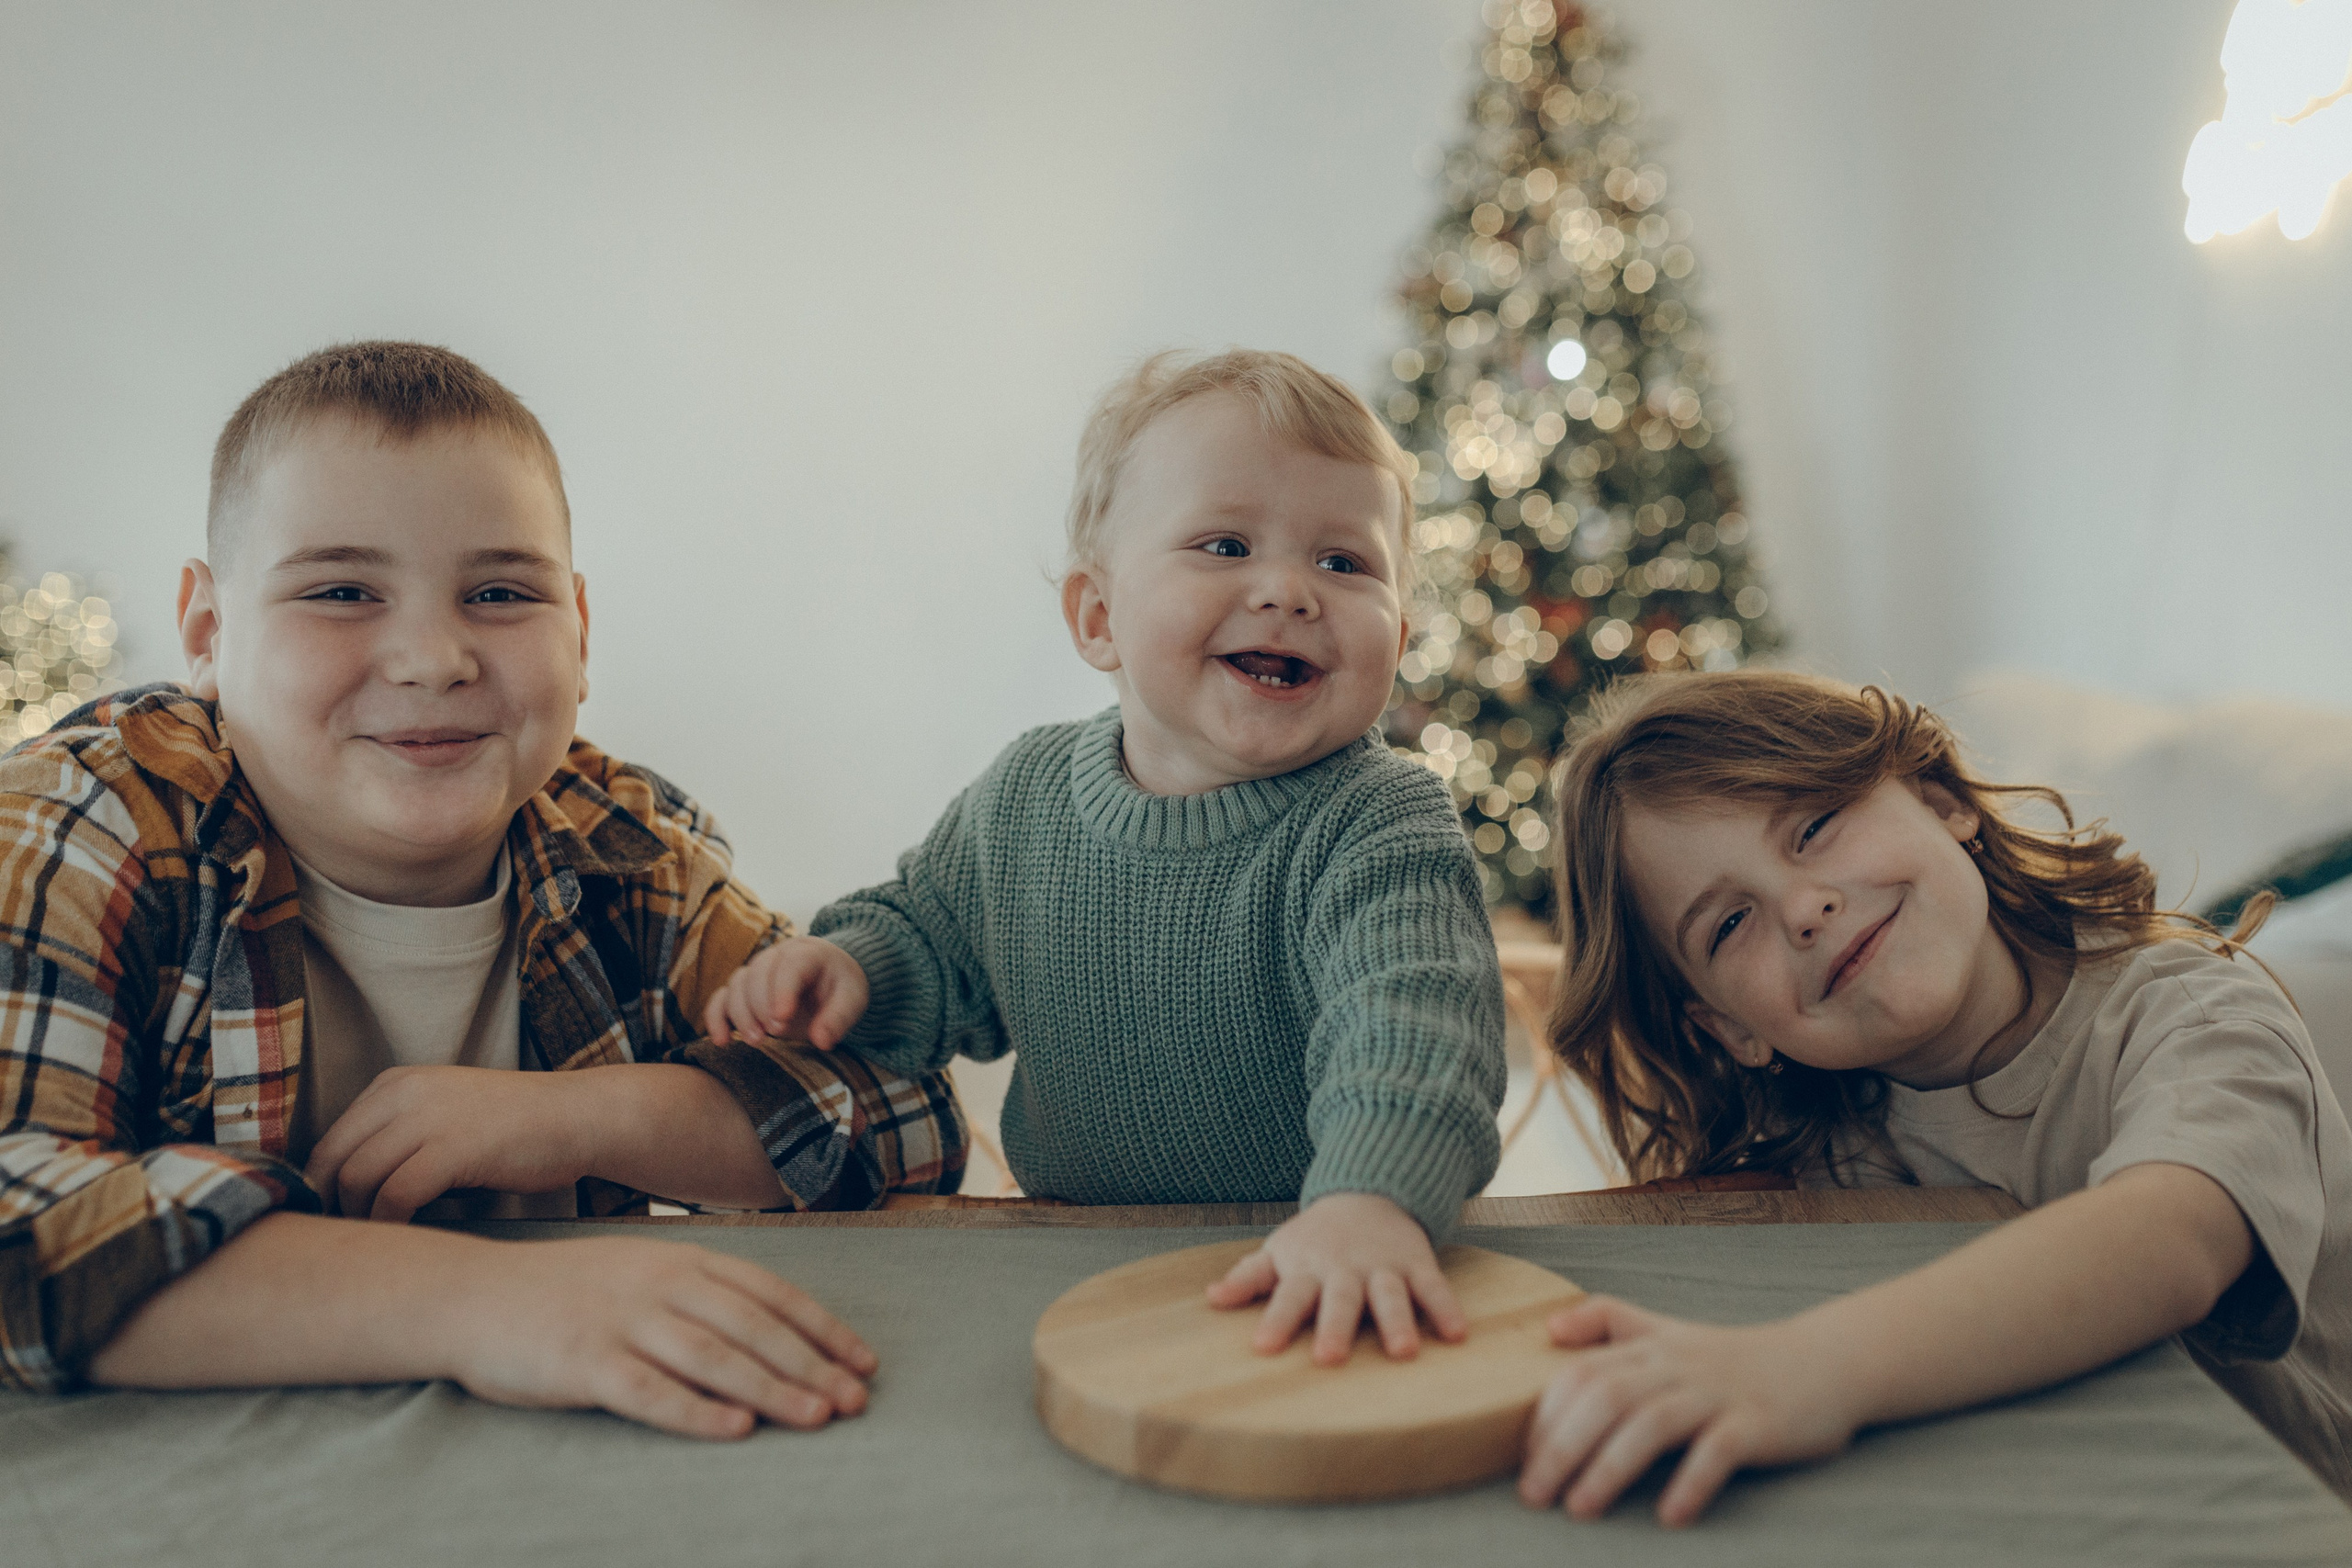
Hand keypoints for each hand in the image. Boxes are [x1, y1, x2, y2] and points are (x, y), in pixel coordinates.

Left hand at [306, 1064, 587, 1221]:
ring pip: (357, 1178)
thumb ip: (399, 1135)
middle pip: (333, 1160)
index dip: (322, 1186)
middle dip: (332, 1207)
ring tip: (378, 1241)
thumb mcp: (445, 1112)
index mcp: (396, 1083)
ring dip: (360, 1219)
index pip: (331, 1140)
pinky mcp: (453, 1148)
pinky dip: (391, 1223)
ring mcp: (428, 1118)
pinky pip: (396, 1195)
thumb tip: (350, 1190)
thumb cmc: (516, 1127)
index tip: (335, 1219)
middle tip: (349, 1238)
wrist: (578, 1117)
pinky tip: (406, 1236)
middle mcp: (404, 1092)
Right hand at [451, 1233, 877, 1437]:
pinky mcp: (584, 1362)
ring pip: (715, 1358)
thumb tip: (770, 1330)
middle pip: (753, 1327)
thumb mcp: (641, 1271)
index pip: (771, 1293)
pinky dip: (697, 1411)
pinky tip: (736, 1429)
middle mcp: (661, 1284)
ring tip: (819, 1417)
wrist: (472, 1295)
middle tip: (857, 1400)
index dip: (823, 1328)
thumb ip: (699, 1293)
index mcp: (681, 1259)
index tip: (865, 1361)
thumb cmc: (566, 1291)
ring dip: (773, 1389)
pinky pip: (650, 1391)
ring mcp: (623, 1321)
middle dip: (813, 1365)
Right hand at [702, 936, 867, 1049]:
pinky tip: (721, 1041)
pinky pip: (721, 998)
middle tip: (774, 1033)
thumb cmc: (841, 987)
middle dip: (762, 1006)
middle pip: (757, 975)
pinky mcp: (743, 990)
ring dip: (741, 1014)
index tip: (782, 1019)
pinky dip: (716, 1018)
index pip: (790, 966)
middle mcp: (776, 956)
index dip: (783, 991)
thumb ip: (838, 1018)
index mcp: (807, 953)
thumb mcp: (852, 1000)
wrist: (831, 977)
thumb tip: (821, 1041)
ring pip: (737, 985)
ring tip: (756, 1041)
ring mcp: (756, 971)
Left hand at [1203, 1192, 1465, 1364]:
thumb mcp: (1279, 1251)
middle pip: (1339, 1299)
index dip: (1276, 1320)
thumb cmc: (1315, 1239)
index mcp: (1307, 1269)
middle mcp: (1345, 1269)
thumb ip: (1248, 1278)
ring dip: (1397, 1321)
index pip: (1288, 1296)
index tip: (1263, 1348)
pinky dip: (1446, 1308)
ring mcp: (1384, 1266)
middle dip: (1335, 1327)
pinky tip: (1457, 1334)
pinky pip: (1434, 1287)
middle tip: (1329, 1358)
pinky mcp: (1418, 1264)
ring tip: (1404, 1352)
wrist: (1368, 1192)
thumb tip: (1211, 1299)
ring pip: (1390, 1294)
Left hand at [1518, 1298, 1856, 1525]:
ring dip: (1610, 1468)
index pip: (1582, 1372)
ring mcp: (1718, 1393)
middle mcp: (1677, 1365)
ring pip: (1652, 1423)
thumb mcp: (1666, 1331)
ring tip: (1580, 1509)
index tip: (1523, 1459)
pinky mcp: (1757, 1423)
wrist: (1822, 1363)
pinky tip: (1670, 1515)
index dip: (1545, 1415)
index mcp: (1649, 1346)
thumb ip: (1608, 1321)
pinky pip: (1718, 1450)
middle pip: (1606, 1396)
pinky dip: (1691, 1482)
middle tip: (1534, 1494)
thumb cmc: (1730, 1358)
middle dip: (1562, 1446)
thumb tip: (1550, 1327)